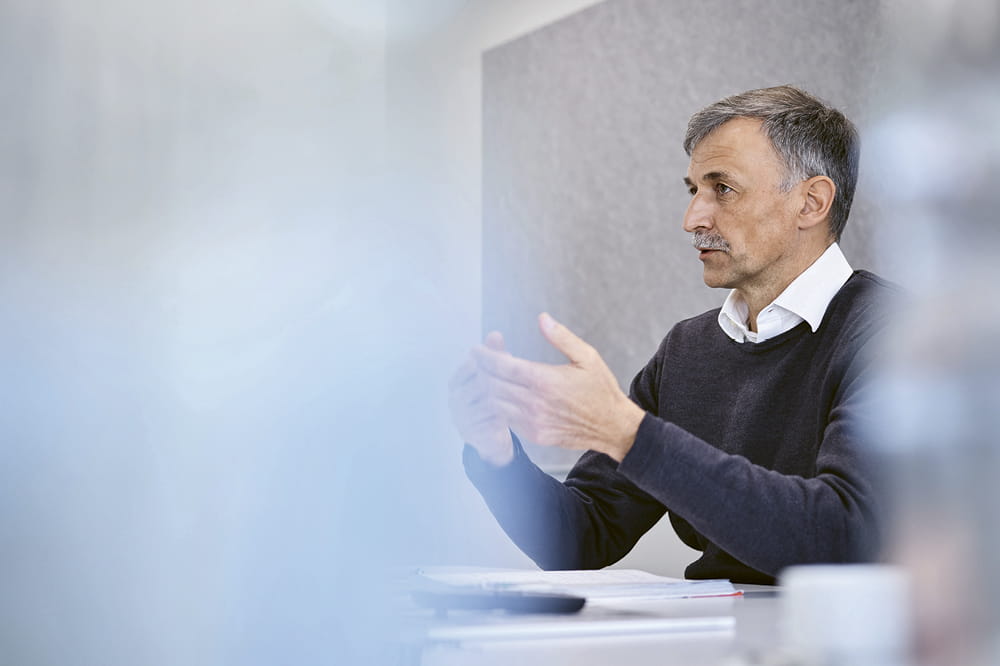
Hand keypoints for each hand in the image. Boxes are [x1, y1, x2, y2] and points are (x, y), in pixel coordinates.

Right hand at [448, 331, 514, 465]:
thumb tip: (495, 334)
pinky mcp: (472, 433)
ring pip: (485, 401)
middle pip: (478, 382)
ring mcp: (461, 417)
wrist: (489, 437)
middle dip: (501, 377)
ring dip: (505, 396)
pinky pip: (489, 421)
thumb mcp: (491, 375)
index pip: (470, 365)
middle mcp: (455, 399)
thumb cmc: (490, 399)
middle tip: (521, 374)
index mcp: (456, 382)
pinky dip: (504, 414)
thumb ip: (493, 356)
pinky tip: (518, 409)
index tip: (511, 357)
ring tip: (523, 391)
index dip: (490, 360)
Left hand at [472, 313, 644, 461]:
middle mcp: (536, 402)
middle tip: (476, 361)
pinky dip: (497, 407)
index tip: (475, 349)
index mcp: (545, 380)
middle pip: (493, 385)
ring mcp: (533, 421)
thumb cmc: (601, 390)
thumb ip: (561, 337)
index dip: (485, 357)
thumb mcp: (587, 357)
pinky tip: (497, 397)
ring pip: (495, 404)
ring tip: (482, 378)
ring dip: (486, 391)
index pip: (504, 366)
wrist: (613, 427)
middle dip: (481, 372)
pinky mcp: (535, 435)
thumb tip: (542, 318)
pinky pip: (506, 420)